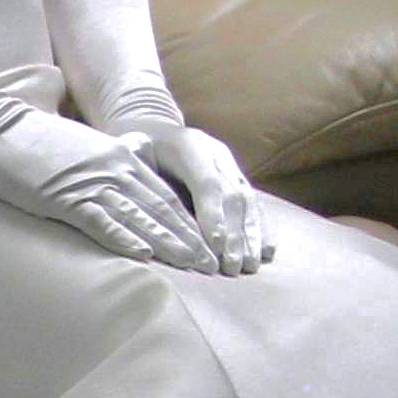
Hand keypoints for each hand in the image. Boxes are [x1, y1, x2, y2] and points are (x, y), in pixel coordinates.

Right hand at [0, 107, 223, 271]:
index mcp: (119, 157)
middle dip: (189, 238)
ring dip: (168, 243)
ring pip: (139, 216)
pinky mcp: (63, 195)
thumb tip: (126, 171)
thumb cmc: (31, 141)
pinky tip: (142, 255)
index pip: (163, 194)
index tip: (207, 246)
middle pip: (161, 208)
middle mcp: (113, 168)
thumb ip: (106, 161)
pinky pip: (100, 220)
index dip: (188, 223)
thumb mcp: (80, 148)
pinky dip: (123, 238)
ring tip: (192, 265)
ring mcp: (89, 181)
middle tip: (213, 265)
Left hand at [127, 123, 270, 273]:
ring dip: (250, 236)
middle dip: (234, 234)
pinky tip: (266, 251)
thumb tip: (133, 191)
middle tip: (231, 267)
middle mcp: (216, 154)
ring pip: (247, 201)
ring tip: (250, 266)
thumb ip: (135, 169)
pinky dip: (261, 228)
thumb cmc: (138, 149)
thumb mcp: (130, 151)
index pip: (207, 182)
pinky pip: (254, 204)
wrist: (157, 131)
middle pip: (232, 195)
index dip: (212, 214)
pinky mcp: (237, 178)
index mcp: (189, 145)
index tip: (214, 245)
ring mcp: (230, 166)